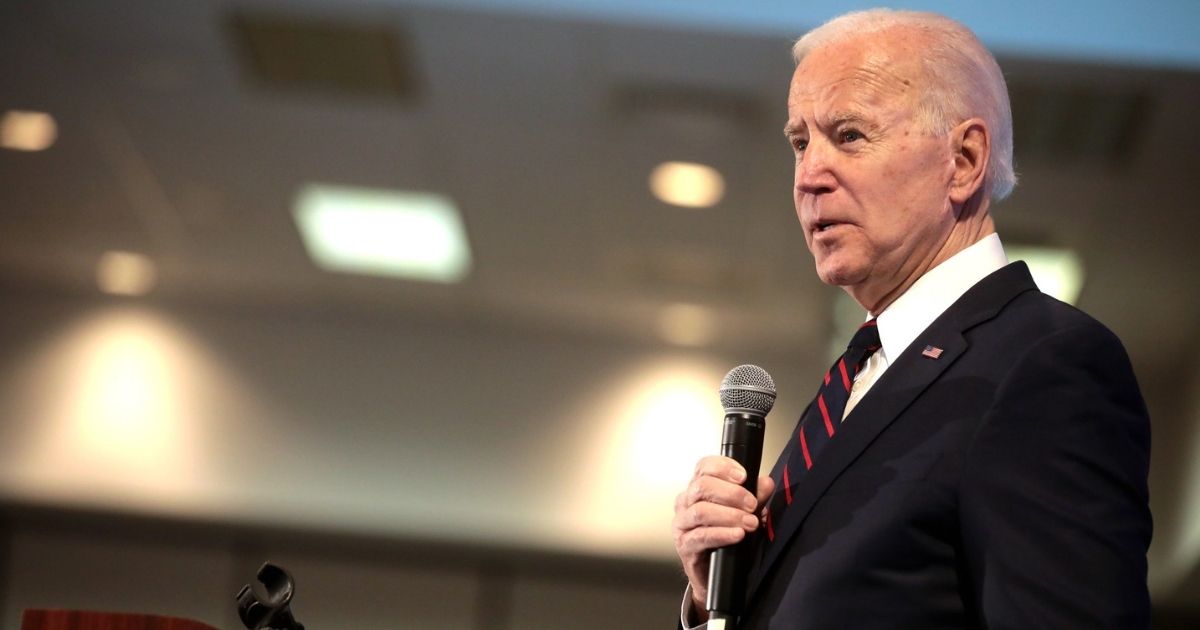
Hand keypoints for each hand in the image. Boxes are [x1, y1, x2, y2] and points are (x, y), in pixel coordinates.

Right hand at [672, 455, 774, 619]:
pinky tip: (737, 535)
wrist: (719, 574)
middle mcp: (686, 502)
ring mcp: (682, 523)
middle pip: (702, 486)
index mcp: (698, 489)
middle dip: (732, 493)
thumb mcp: (746, 514)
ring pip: (700, 510)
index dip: (723, 467)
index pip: (704, 467)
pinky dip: (722, 534)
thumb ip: (755, 497)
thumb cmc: (728, 539)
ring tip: (750, 523)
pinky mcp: (684, 545)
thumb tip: (765, 482)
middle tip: (752, 505)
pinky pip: (701, 536)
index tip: (744, 476)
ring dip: (729, 515)